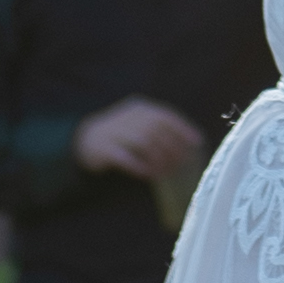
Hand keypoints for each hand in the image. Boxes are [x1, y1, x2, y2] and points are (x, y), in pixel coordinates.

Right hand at [74, 99, 203, 187]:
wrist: (87, 140)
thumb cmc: (123, 135)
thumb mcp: (140, 125)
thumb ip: (160, 130)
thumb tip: (191, 143)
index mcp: (139, 108)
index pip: (165, 116)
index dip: (182, 129)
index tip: (196, 143)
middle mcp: (127, 116)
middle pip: (155, 130)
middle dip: (171, 148)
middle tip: (180, 164)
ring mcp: (113, 131)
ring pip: (141, 142)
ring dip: (156, 158)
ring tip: (165, 172)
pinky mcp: (102, 148)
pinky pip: (123, 156)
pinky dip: (138, 165)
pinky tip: (147, 174)